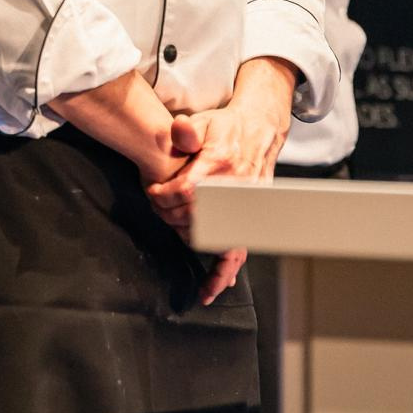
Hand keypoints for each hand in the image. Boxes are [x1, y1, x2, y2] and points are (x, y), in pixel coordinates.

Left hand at [144, 58, 296, 303]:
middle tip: (159, 209)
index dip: (163, 195)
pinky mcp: (248, 220)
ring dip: (190, 241)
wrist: (260, 132)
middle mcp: (235, 189)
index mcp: (221, 164)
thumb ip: (188, 129)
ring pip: (214, 238)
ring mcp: (244, 207)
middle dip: (170, 215)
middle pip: (195, 215)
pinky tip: (210, 290)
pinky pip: (236, 254)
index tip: (153, 192)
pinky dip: (223, 274)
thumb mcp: (205, 122)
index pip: (186, 190)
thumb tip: (178, 130)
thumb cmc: (226, 128)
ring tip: (174, 233)